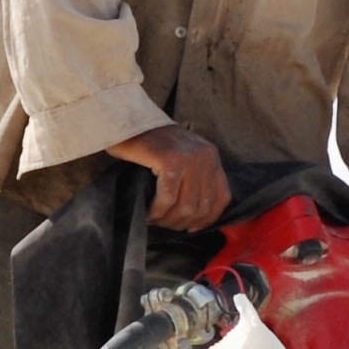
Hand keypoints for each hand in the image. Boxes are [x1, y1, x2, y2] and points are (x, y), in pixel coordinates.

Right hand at [108, 123, 229, 230]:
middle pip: (202, 207)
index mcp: (211, 156)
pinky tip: (148, 213)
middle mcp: (206, 157)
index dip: (207, 219)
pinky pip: (168, 199)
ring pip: (186, 207)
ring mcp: (190, 158)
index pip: (221, 198)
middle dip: (182, 222)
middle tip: (164, 223)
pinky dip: (157, 211)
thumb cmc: (150, 144)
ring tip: (155, 219)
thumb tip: (197, 217)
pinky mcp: (171, 161)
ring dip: (168, 219)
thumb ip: (195, 179)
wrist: (127, 121)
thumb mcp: (183, 157)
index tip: (190, 227)